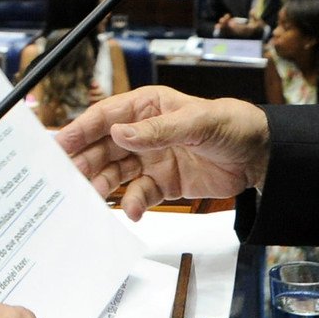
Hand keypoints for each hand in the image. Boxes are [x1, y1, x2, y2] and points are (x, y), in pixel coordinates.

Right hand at [54, 85, 270, 215]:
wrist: (259, 156)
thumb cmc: (230, 124)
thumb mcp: (195, 122)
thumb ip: (155, 131)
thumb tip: (119, 133)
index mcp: (146, 107)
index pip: (105, 117)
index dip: (80, 130)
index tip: (59, 144)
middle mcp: (143, 132)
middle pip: (104, 147)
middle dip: (85, 161)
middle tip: (67, 177)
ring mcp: (151, 158)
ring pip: (116, 172)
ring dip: (102, 184)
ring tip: (91, 197)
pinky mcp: (163, 183)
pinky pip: (139, 193)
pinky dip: (132, 203)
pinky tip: (131, 210)